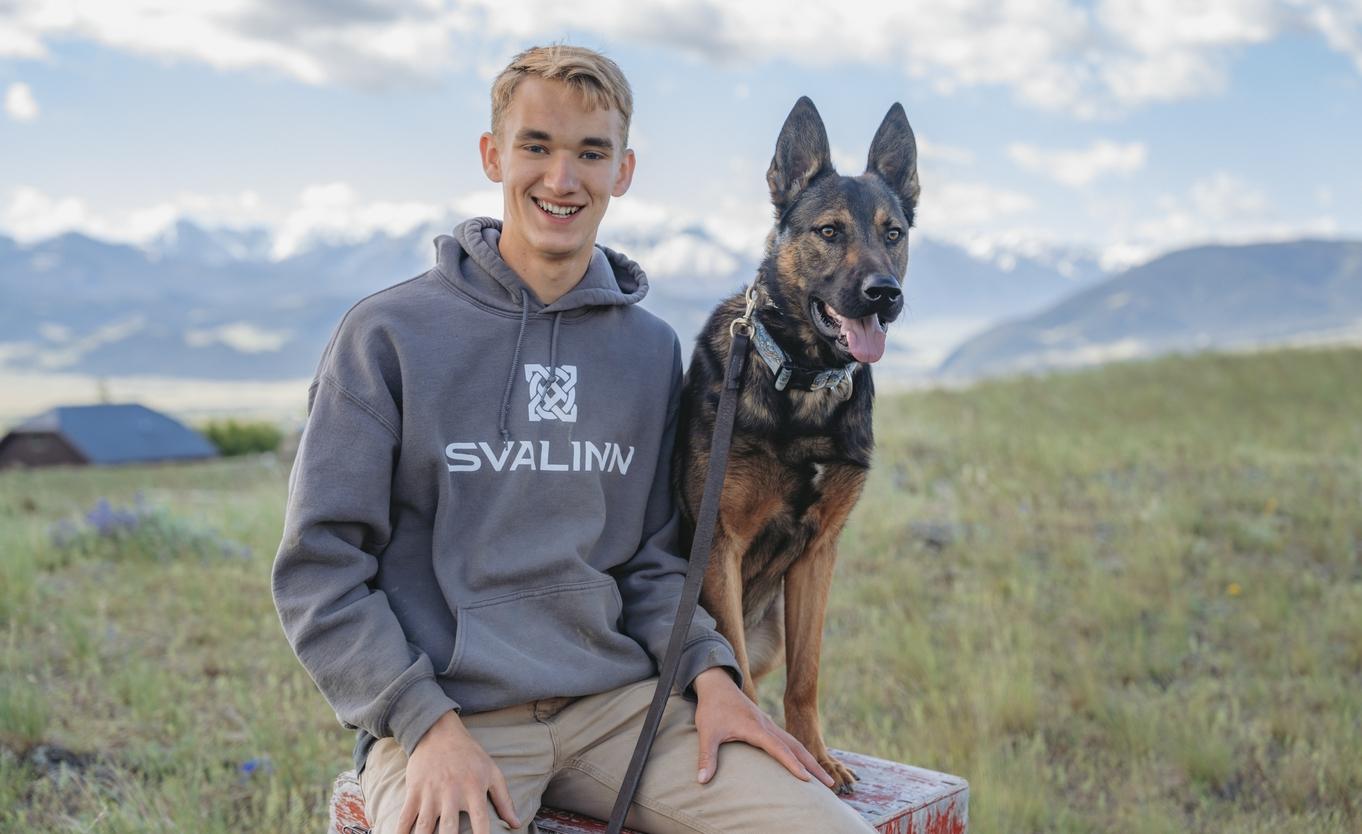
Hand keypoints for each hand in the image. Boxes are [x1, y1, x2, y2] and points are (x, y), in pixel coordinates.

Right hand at [396, 711, 521, 833]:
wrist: (439, 732)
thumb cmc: (470, 755)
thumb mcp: (492, 772)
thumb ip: (504, 800)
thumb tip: (516, 824)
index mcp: (474, 789)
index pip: (481, 822)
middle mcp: (452, 793)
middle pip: (450, 828)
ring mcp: (431, 793)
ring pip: (425, 827)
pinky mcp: (414, 791)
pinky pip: (405, 817)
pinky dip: (400, 832)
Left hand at [691, 668, 833, 788]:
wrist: (717, 685)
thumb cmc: (712, 709)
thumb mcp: (706, 733)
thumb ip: (706, 756)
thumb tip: (702, 781)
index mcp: (756, 728)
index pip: (778, 748)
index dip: (791, 764)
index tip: (806, 778)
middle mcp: (767, 726)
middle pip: (796, 747)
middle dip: (813, 765)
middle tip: (831, 783)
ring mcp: (769, 725)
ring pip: (795, 743)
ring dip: (810, 760)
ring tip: (825, 778)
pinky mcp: (767, 725)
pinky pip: (789, 741)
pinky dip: (801, 752)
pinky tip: (806, 763)